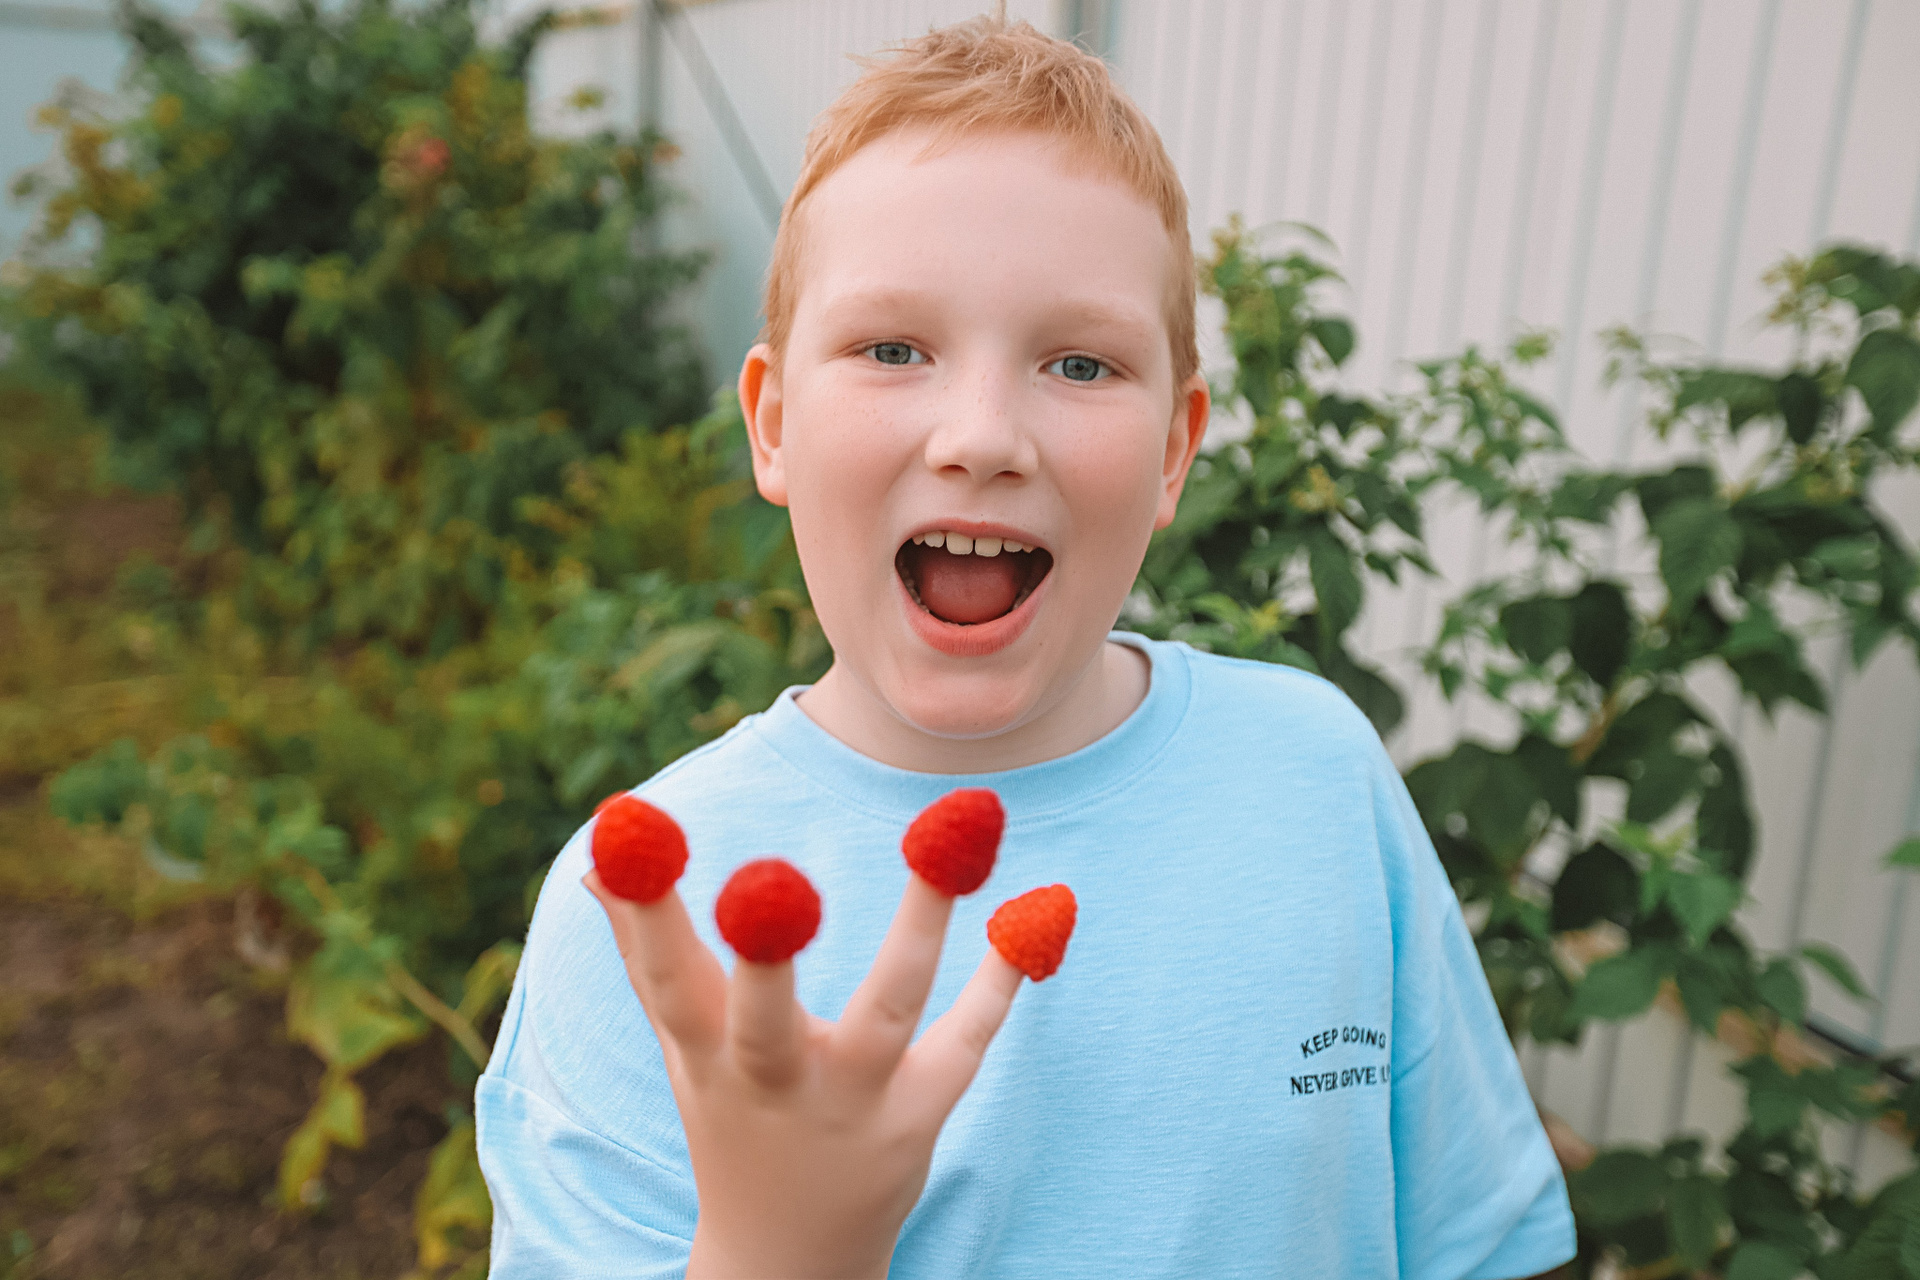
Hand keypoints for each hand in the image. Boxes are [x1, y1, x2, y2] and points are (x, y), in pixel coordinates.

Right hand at [584, 864, 1025, 1279]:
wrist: (788, 1262)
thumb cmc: (730, 1119)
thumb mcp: (681, 1046)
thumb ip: (641, 950)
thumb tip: (597, 857)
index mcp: (705, 1054)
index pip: (664, 976)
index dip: (643, 907)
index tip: (626, 822)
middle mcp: (774, 1081)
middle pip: (763, 1020)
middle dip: (764, 957)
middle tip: (769, 877)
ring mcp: (852, 1102)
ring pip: (889, 1010)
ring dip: (921, 923)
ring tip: (955, 838)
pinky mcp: (919, 1117)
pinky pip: (966, 1042)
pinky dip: (1002, 979)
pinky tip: (1038, 910)